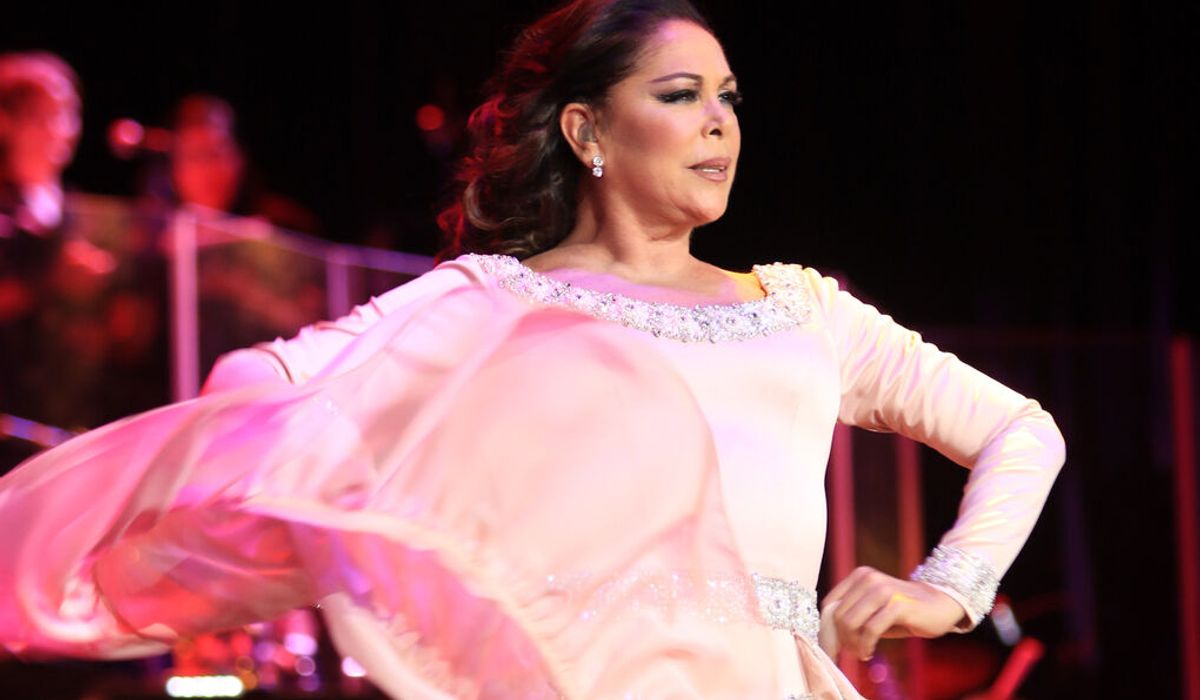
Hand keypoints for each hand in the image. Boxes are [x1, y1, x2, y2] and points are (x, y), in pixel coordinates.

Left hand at [819, 566, 967, 659]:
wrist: (940, 605)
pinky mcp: (897, 605)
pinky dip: (866, 645)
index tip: (835, 645)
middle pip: (838, 616)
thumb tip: (827, 635)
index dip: (828, 628)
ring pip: (851, 623)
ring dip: (853, 644)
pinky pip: (870, 630)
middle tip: (853, 652)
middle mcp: (868, 578)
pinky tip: (870, 651)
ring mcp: (883, 590)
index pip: (829, 604)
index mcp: (859, 576)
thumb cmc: (902, 610)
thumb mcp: (872, 609)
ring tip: (862, 652)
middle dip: (842, 639)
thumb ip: (851, 614)